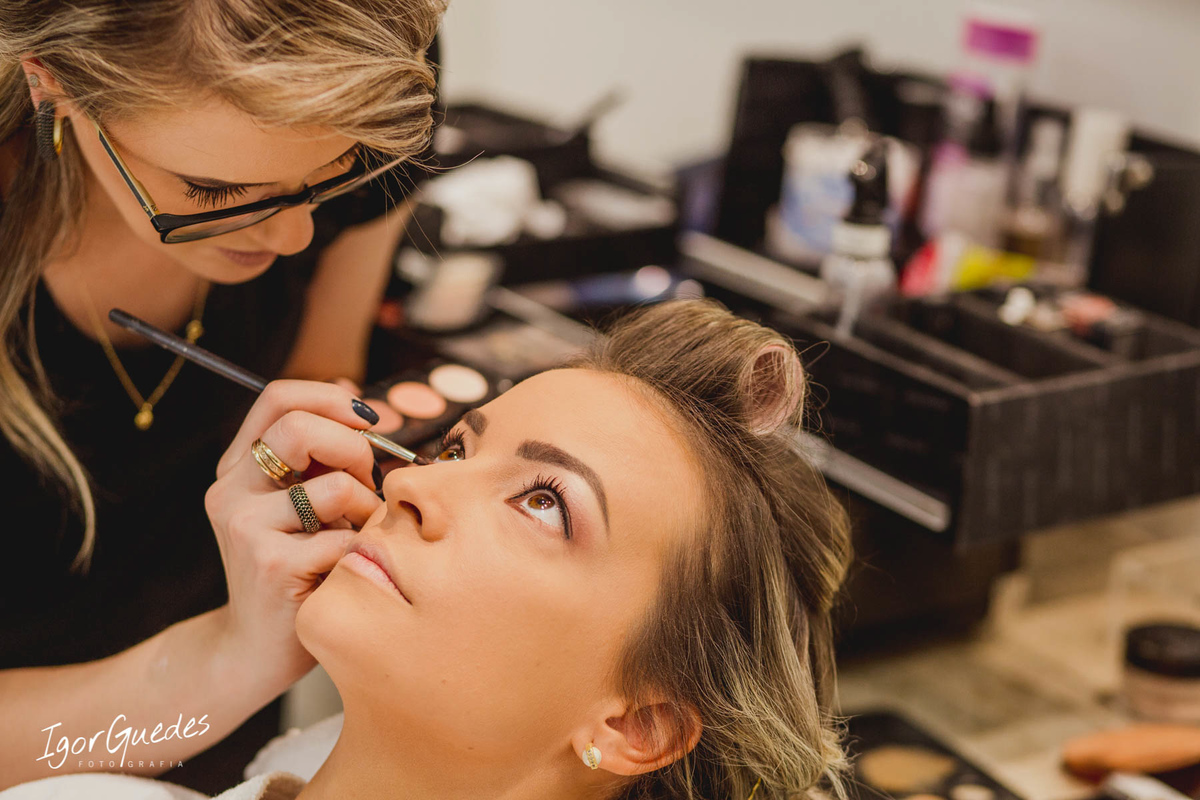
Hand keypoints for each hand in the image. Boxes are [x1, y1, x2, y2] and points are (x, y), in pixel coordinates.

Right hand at [205, 380, 383, 687]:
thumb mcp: (302, 506)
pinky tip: (348, 568)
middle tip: (371, 482)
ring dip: (369, 509)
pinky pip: (345, 538)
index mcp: (239, 466)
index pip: (279, 398)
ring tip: (361, 534)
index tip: (370, 421)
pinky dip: (362, 550)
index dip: (332, 398)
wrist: (256, 649)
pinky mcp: (271, 565)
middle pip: (301, 428)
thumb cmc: (298, 569)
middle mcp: (231, 489)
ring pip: (337, 487)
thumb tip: (364, 407)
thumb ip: (321, 460)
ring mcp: (245, 527)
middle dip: (356, 449)